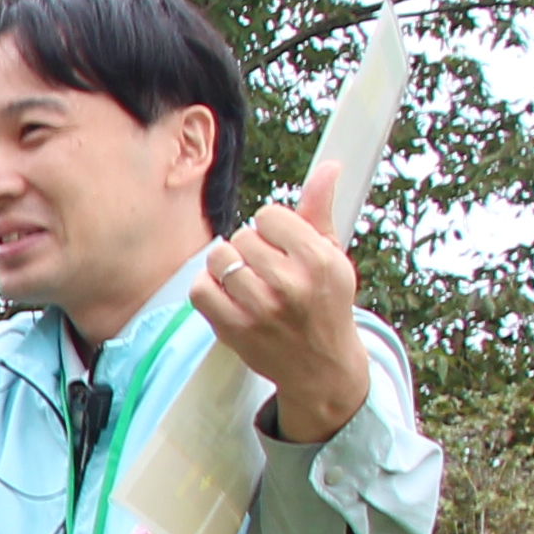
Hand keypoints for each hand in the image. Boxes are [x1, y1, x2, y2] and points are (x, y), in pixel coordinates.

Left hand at [193, 161, 370, 443]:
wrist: (322, 366)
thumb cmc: (326, 304)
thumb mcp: (333, 257)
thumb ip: (320, 212)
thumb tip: (328, 167)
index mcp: (318, 260)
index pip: (269, 215)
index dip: (273, 228)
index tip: (282, 246)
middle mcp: (289, 284)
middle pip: (243, 236)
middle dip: (252, 248)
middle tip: (267, 268)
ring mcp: (259, 309)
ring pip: (219, 258)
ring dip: (227, 265)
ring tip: (246, 278)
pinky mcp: (234, 329)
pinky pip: (200, 289)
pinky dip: (208, 286)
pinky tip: (226, 292)